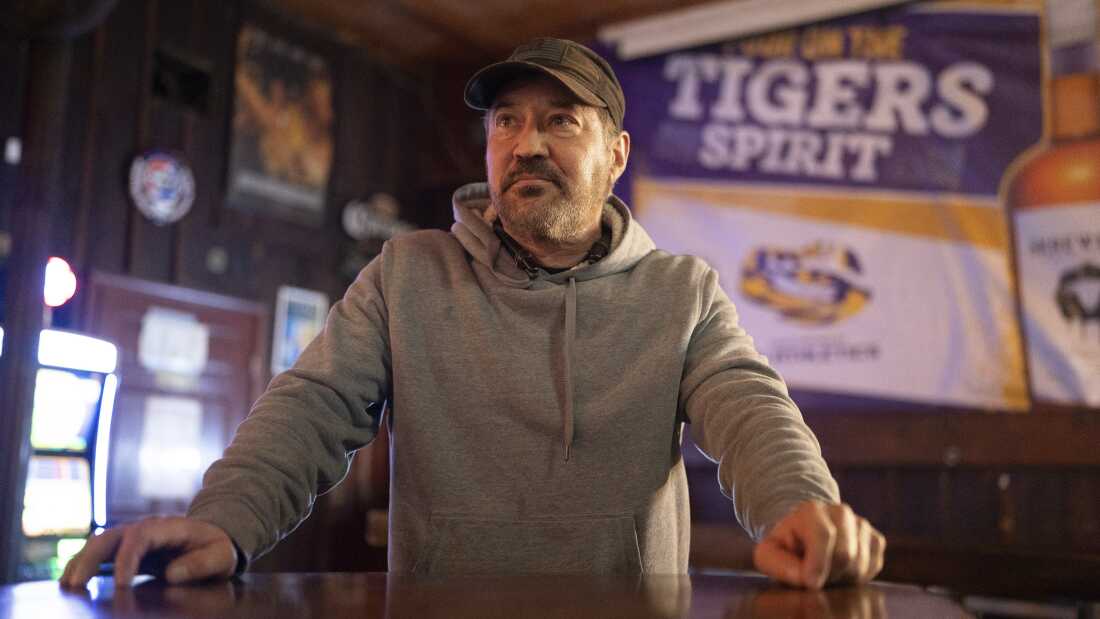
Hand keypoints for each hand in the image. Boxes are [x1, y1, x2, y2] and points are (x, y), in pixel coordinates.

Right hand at [60, 516, 236, 588]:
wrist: (212, 538)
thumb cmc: (217, 548)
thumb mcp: (220, 556)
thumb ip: (200, 564)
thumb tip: (171, 573)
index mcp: (167, 527)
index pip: (139, 538)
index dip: (127, 560)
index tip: (121, 586)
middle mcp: (144, 528)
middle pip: (110, 537)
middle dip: (91, 559)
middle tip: (77, 585)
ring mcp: (132, 537)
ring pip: (99, 544)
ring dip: (81, 562)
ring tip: (67, 586)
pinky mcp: (126, 550)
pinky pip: (100, 554)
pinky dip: (83, 565)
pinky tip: (70, 582)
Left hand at [752, 501, 884, 588]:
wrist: (805, 538)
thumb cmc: (786, 548)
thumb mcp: (768, 554)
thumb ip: (778, 564)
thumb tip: (806, 578)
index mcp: (811, 510)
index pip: (823, 535)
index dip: (819, 563)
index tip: (811, 583)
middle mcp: (840, 512)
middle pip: (846, 554)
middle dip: (829, 574)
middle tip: (813, 577)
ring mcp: (861, 524)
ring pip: (861, 564)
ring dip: (842, 577)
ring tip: (825, 572)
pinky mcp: (875, 539)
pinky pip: (874, 566)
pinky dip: (858, 577)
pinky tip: (841, 570)